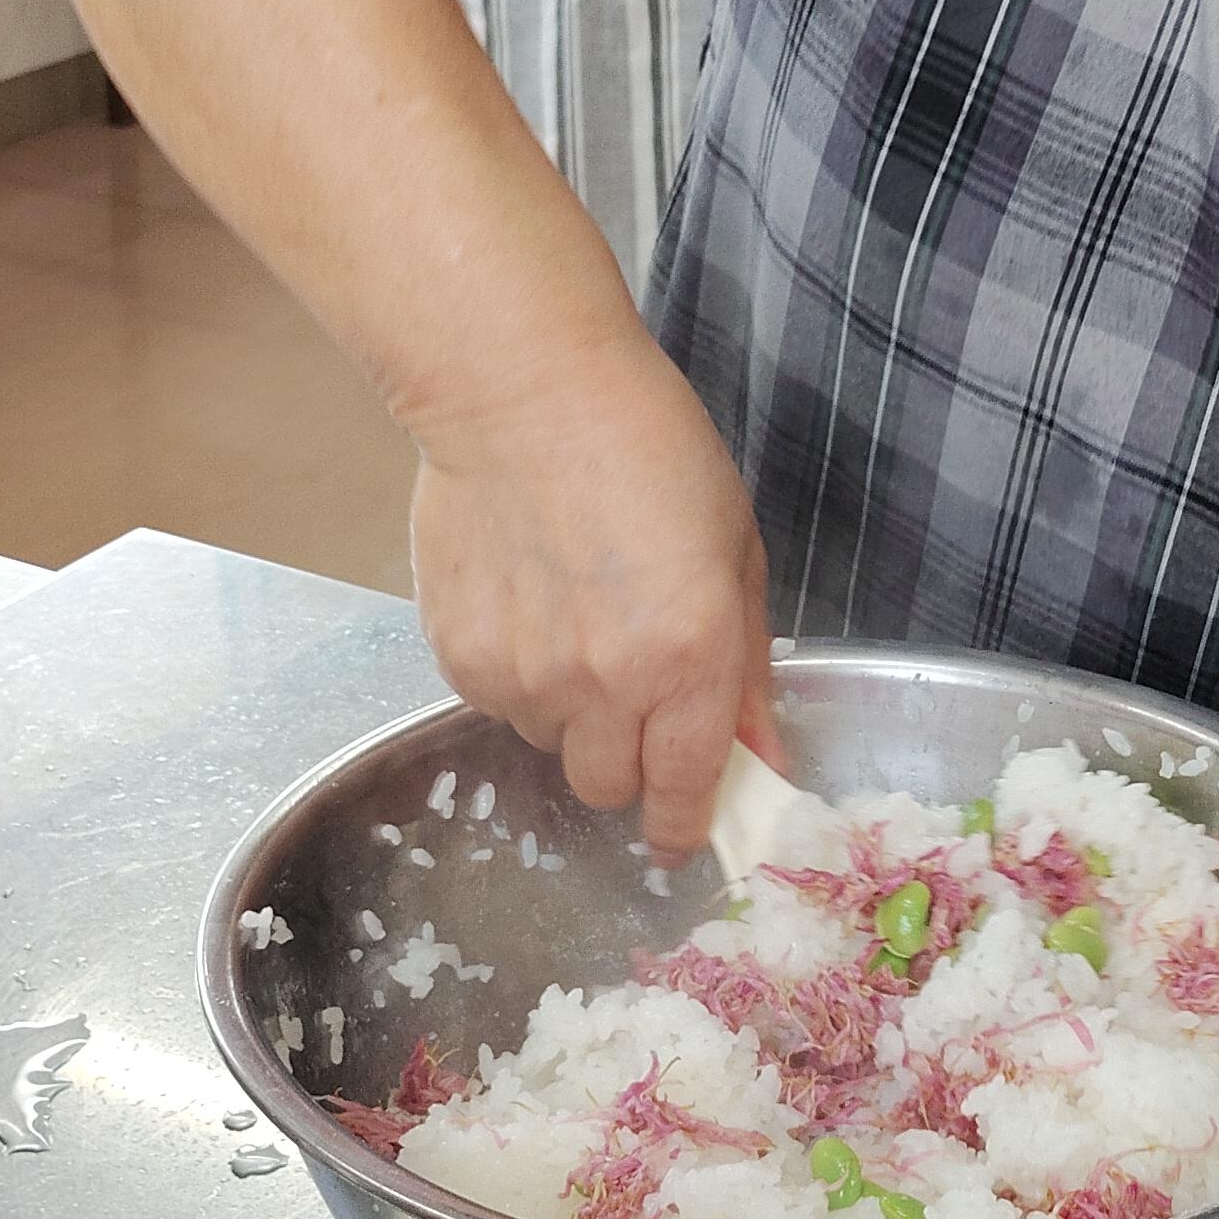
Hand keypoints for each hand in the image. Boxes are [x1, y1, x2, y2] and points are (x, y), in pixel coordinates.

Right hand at [408, 326, 776, 859]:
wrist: (521, 389)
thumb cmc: (646, 447)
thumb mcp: (736, 549)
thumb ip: (749, 669)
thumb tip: (760, 760)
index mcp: (689, 658)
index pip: (686, 790)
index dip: (686, 823)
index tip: (685, 829)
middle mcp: (605, 684)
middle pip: (609, 788)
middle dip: (628, 761)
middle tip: (632, 694)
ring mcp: (523, 675)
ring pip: (550, 744)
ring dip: (569, 710)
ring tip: (572, 618)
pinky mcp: (458, 656)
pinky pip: (496, 702)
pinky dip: (515, 675)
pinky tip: (525, 599)